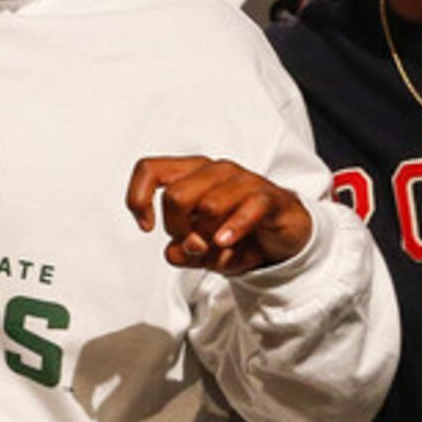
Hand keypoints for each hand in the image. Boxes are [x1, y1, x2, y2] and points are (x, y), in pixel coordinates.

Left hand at [125, 155, 312, 274]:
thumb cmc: (234, 232)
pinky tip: (226, 242)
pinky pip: (248, 207)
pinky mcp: (269, 196)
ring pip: (209, 206)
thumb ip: (181, 252)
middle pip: (175, 196)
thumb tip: (177, 251)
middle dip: (177, 229)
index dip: (139, 198)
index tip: (146, 226)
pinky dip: (234, 229)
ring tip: (217, 248)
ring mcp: (242, 180)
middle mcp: (213, 170)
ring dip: (208, 239)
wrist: (282, 235)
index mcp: (190, 173)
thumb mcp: (200, 250)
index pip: (149, 169)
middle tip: (192, 245)